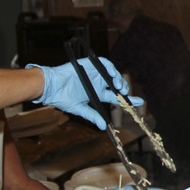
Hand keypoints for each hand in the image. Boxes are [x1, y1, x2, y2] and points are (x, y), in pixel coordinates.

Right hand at [28, 58, 143, 129]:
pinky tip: (112, 76)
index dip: (128, 99)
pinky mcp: (90, 64)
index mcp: (97, 93)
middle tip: (125, 94)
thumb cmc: (62, 98)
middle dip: (124, 89)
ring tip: (119, 87)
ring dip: (119, 80)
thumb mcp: (80, 108)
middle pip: (117, 85)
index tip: (139, 102)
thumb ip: (92, 115)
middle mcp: (99, 82)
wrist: (50, 86)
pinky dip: (111, 68)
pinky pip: (105, 63)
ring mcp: (95, 73)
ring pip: (113, 74)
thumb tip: (103, 126)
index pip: (115, 97)